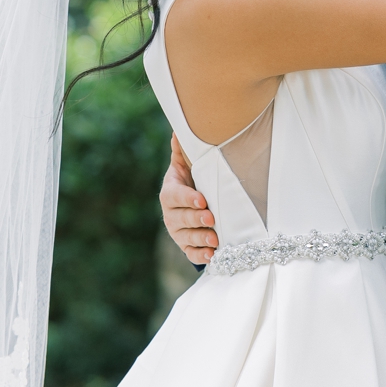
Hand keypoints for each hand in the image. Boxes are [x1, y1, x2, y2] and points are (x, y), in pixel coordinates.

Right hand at [160, 134, 217, 264]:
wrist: (193, 201)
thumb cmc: (193, 178)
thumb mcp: (187, 164)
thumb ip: (182, 150)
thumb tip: (179, 130)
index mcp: (170, 193)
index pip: (175, 196)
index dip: (187, 198)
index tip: (202, 199)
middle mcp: (171, 214)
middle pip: (180, 219)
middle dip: (196, 219)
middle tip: (211, 219)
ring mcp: (178, 232)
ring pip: (186, 238)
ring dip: (200, 239)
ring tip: (215, 239)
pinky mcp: (187, 246)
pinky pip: (191, 253)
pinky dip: (201, 256)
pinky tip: (212, 255)